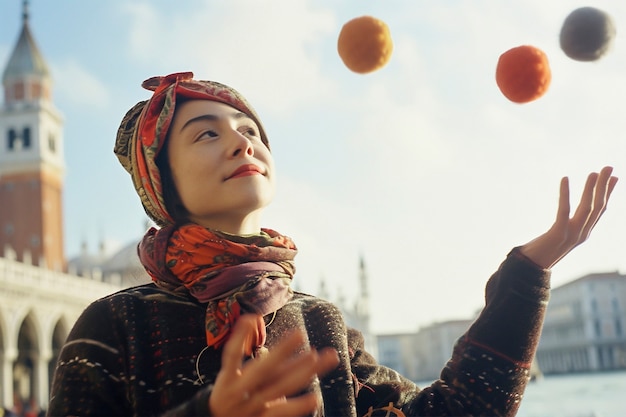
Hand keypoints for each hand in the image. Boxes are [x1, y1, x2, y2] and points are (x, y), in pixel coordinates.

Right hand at [209, 314, 339, 416]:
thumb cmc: (230, 397)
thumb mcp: (231, 379)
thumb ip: (255, 361)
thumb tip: (263, 331)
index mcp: (230, 378)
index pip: (233, 354)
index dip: (239, 336)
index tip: (251, 318)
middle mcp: (241, 391)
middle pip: (263, 369)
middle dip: (281, 350)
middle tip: (299, 333)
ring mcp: (252, 406)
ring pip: (279, 387)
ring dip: (300, 372)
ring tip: (316, 357)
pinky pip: (280, 414)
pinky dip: (297, 406)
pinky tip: (314, 398)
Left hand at [520, 166, 617, 268]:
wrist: (531, 267)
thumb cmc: (541, 250)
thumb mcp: (560, 235)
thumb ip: (567, 224)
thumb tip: (569, 212)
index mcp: (584, 233)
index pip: (601, 210)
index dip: (609, 194)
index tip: (615, 177)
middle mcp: (582, 234)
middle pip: (598, 207)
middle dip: (605, 187)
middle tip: (609, 167)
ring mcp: (571, 235)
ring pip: (587, 208)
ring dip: (591, 189)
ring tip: (594, 173)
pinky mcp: (558, 234)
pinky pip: (563, 210)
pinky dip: (565, 194)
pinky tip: (565, 179)